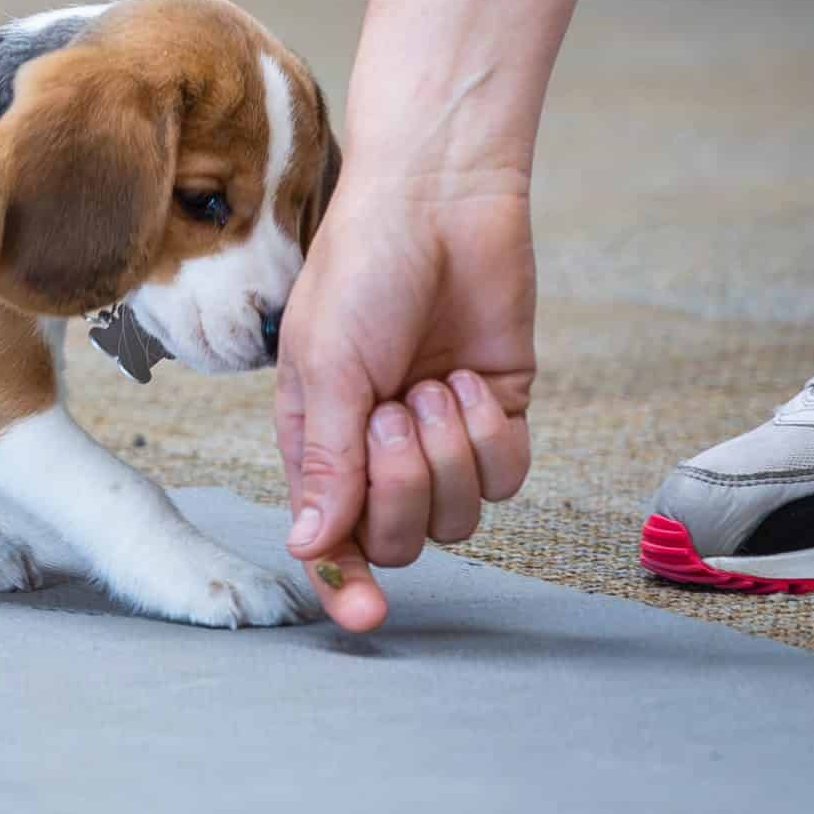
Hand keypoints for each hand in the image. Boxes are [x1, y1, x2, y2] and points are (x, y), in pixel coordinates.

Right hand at [274, 167, 536, 631]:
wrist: (441, 197)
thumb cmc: (363, 266)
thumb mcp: (326, 362)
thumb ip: (325, 462)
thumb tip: (307, 547)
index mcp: (320, 439)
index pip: (329, 542)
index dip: (345, 586)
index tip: (368, 615)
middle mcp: (377, 448)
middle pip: (398, 536)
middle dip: (403, 484)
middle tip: (395, 411)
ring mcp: (440, 434)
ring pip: (460, 516)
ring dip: (449, 451)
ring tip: (434, 384)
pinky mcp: (497, 414)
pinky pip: (507, 476)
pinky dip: (491, 434)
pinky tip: (470, 379)